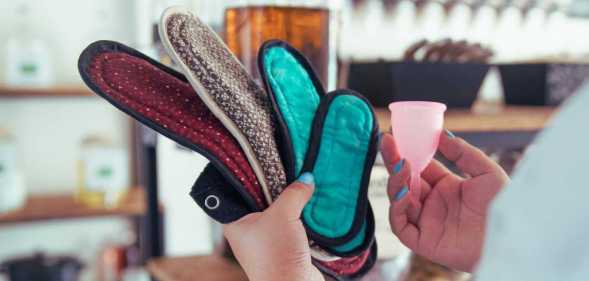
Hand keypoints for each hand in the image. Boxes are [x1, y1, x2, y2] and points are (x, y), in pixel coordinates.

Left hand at [224, 173, 323, 280]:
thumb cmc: (276, 255)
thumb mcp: (284, 214)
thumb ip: (294, 192)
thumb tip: (306, 178)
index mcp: (235, 223)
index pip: (239, 192)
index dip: (252, 177)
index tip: (266, 163)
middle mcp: (247, 232)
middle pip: (261, 201)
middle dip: (277, 189)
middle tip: (289, 171)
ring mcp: (265, 241)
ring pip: (278, 214)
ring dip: (291, 205)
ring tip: (302, 187)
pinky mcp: (283, 248)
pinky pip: (291, 227)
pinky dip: (300, 218)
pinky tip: (309, 207)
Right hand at [381, 131, 508, 271]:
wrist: (515, 239)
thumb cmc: (507, 209)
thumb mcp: (487, 173)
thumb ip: (463, 153)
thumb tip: (440, 134)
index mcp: (446, 187)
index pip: (419, 167)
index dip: (407, 152)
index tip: (398, 134)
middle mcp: (433, 204)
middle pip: (404, 181)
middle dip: (394, 161)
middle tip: (387, 142)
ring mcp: (426, 222)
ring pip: (398, 201)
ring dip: (395, 182)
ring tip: (402, 166)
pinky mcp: (423, 241)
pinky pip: (400, 226)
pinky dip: (397, 209)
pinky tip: (405, 194)